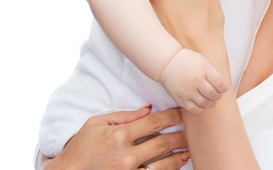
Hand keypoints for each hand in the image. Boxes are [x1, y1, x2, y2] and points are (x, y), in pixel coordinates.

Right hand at [38, 106, 188, 169]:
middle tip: (193, 130)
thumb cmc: (80, 149)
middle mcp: (126, 155)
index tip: (183, 113)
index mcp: (119, 135)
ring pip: (162, 164)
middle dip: (181, 135)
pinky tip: (176, 165)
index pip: (154, 122)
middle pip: (163, 142)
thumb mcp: (96, 124)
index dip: (172, 116)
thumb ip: (123, 116)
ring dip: (178, 156)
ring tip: (189, 149)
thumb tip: (147, 108)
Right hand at [160, 48, 227, 112]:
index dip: (223, 88)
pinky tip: (201, 104)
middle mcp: (196, 80)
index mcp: (203, 69)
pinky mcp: (181, 99)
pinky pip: (194, 109)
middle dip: (218, 96)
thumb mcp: (202, 61)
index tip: (222, 88)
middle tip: (217, 95)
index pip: (219, 83)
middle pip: (213, 94)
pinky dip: (201, 108)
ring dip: (211, 103)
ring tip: (211, 100)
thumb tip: (221, 85)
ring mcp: (188, 90)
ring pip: (205, 103)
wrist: (167, 63)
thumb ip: (211, 72)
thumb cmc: (186, 60)